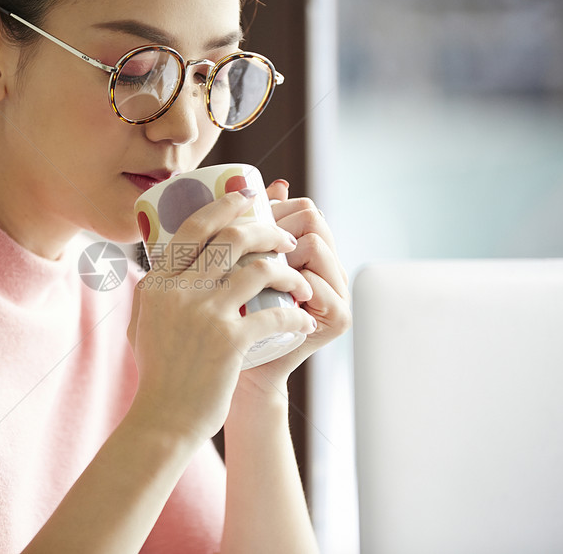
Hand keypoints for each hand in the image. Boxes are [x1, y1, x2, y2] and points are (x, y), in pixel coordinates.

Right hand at [126, 191, 317, 442]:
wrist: (164, 419)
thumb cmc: (158, 372)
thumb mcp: (141, 322)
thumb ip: (153, 289)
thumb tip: (164, 259)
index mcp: (158, 282)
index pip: (195, 228)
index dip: (226, 207)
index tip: (249, 198)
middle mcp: (179, 291)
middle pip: (232, 239)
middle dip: (268, 231)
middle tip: (287, 239)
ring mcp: (205, 315)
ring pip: (260, 270)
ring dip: (289, 272)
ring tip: (301, 281)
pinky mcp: (229, 342)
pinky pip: (275, 314)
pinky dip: (295, 315)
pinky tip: (303, 320)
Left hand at [236, 179, 351, 396]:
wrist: (236, 377)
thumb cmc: (225, 323)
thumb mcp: (226, 272)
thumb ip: (238, 233)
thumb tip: (262, 186)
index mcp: (305, 251)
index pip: (300, 208)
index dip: (272, 207)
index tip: (241, 218)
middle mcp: (327, 266)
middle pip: (312, 217)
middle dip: (276, 225)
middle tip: (244, 245)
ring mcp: (335, 290)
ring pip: (315, 243)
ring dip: (281, 252)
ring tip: (253, 270)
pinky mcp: (337, 318)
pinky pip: (316, 282)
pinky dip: (290, 283)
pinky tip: (266, 294)